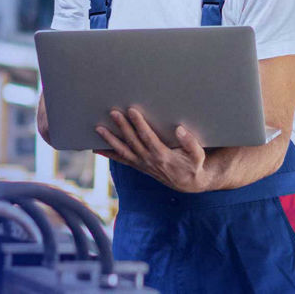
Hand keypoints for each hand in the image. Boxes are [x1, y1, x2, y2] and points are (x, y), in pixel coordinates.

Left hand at [95, 107, 211, 192]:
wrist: (188, 183)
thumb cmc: (193, 165)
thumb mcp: (198, 155)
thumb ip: (190, 142)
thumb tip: (180, 129)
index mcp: (162, 156)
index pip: (147, 138)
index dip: (139, 124)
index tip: (132, 111)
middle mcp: (149, 160)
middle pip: (132, 141)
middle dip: (122, 126)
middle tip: (113, 112)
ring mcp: (142, 164)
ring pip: (123, 151)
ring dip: (110, 140)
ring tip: (99, 128)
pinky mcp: (139, 166)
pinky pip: (121, 159)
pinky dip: (109, 153)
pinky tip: (96, 147)